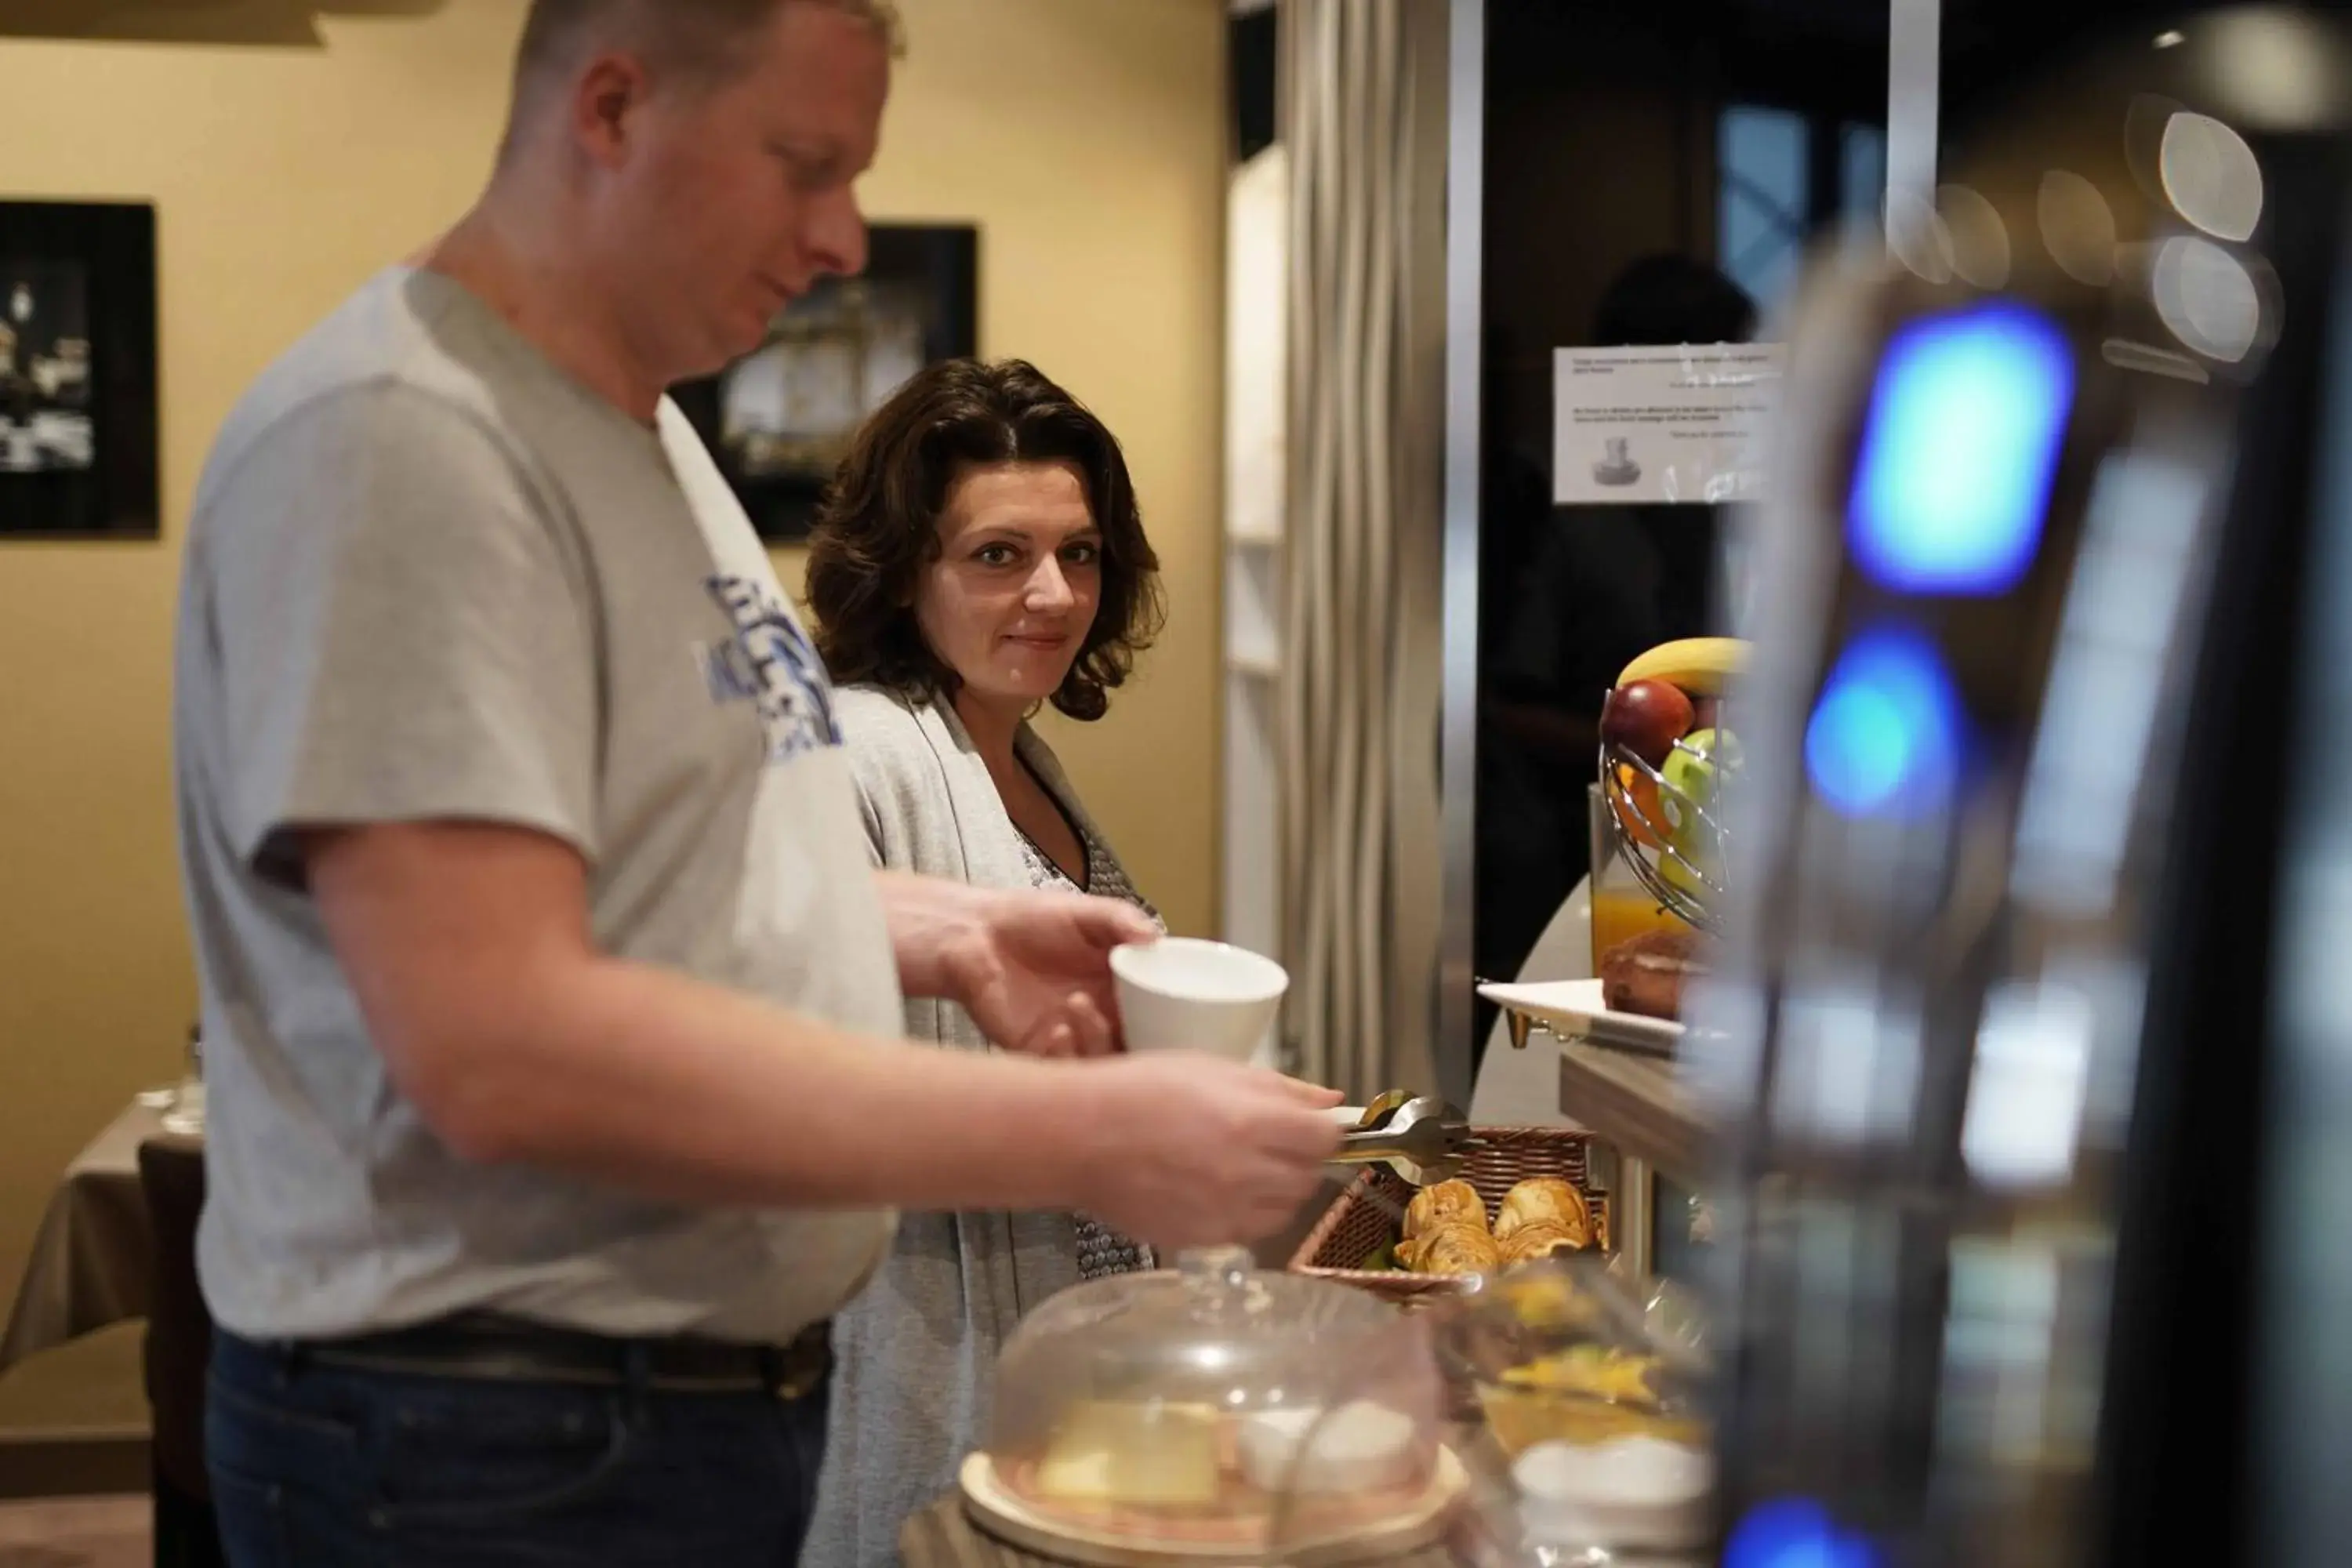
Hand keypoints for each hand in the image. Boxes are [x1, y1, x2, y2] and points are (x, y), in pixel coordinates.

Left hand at [948, 888, 1158, 1058]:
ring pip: (1104, 1065)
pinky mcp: (1038, 1054)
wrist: (974, 934)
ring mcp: (1073, 1039)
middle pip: (1138, 1046)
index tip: (1179, 1014)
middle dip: (1142, 1041)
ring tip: (1078, 1004)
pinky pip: (1063, 1073)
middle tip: (1131, 1019)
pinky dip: (1067, 1056)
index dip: (1172, 1021)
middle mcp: (1103, 1018)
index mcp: (1121, 988)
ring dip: (1098, 1040)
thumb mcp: (1084, 912)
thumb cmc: (1031, 918)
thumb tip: (1156, 936)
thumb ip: (1121, 920)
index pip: (1159, 1014)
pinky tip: (1058, 1030)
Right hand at [1067, 1055, 1343, 1250]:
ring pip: (1286, 1210)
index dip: (1322, 1130)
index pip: (1326, 1138)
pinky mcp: (1204, 1239)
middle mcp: (1247, 1173)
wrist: (1079, 1137)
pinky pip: (1251, 1231)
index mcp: (1253, 1122)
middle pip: (1311, 1176)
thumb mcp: (1213, 1068)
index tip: (1308, 1125)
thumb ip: (1280, 1088)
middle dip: (1300, 1158)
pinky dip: (1248, 1213)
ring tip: (1243, 1166)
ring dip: (1278, 1188)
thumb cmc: (1140, 1090)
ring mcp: (1226, 1212)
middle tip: (1270, 1140)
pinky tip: (1218, 1189)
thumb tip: (1333, 1102)